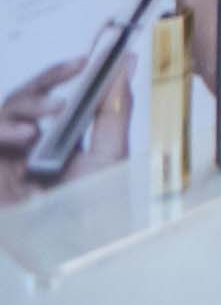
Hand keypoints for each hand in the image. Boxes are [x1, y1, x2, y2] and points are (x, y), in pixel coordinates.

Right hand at [0, 55, 118, 198]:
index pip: (47, 96)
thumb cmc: (93, 207)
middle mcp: (26, 148)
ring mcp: (6, 162)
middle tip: (67, 80)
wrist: (75, 248)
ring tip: (43, 118)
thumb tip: (124, 63)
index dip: (59, 73)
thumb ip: (113, 110)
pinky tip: (24, 136)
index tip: (85, 57)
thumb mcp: (109, 155)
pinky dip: (4, 132)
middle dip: (41, 85)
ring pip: (2, 115)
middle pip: (19, 101)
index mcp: (54, 138)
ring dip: (21, 108)